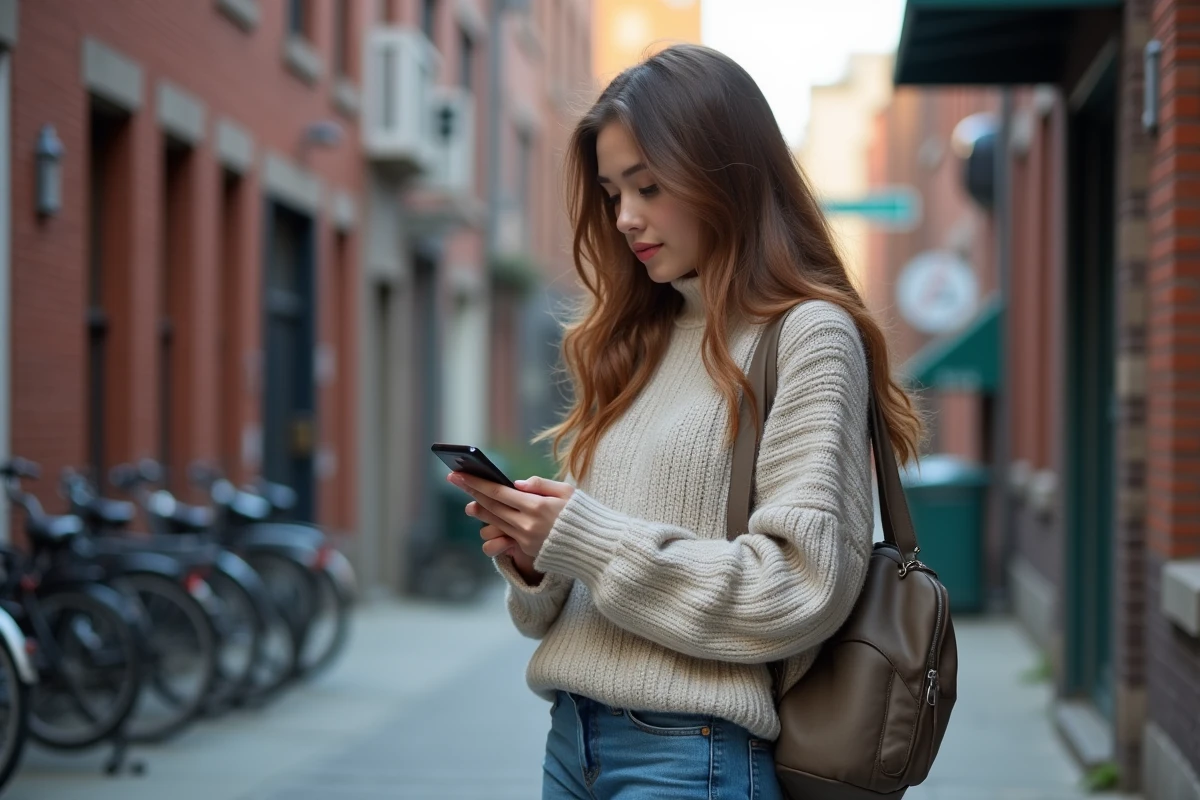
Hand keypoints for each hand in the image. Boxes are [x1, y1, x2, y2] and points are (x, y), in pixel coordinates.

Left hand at [448, 473, 573, 562]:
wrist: (597, 547)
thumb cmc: (584, 513)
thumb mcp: (567, 492)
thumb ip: (540, 485)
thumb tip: (517, 483)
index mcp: (537, 506)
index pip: (499, 492)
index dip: (477, 483)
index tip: (461, 474)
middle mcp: (528, 525)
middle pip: (492, 507)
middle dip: (472, 493)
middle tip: (455, 481)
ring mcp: (527, 540)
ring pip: (495, 523)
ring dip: (480, 512)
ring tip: (469, 503)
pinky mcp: (529, 550)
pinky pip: (506, 535)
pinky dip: (496, 525)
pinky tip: (490, 518)